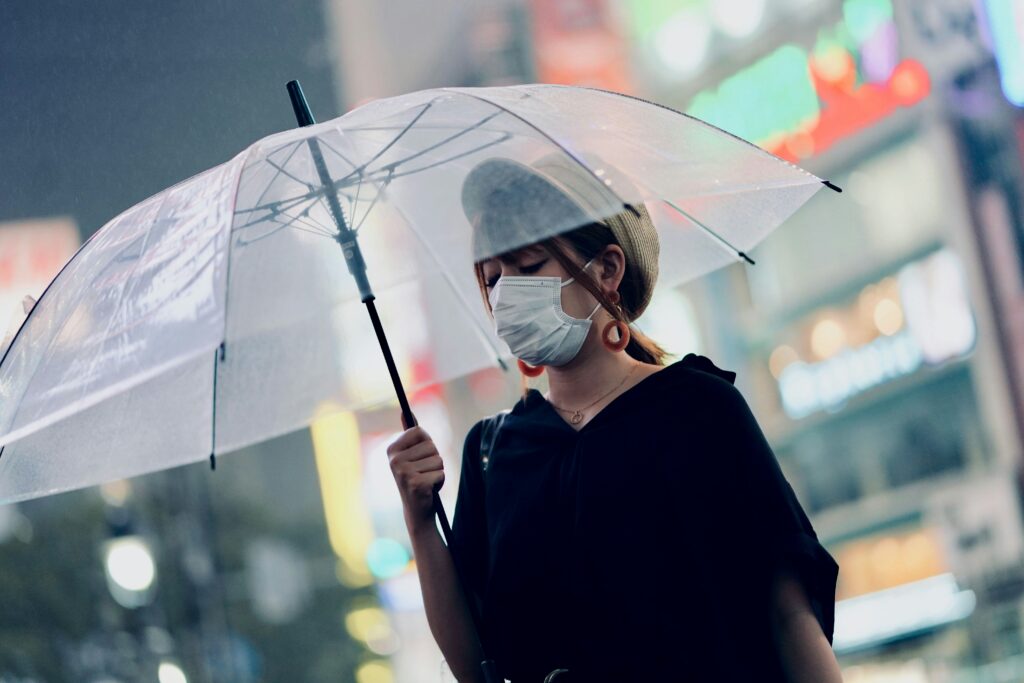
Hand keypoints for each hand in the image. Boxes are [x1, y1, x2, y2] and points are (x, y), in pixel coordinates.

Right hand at [387, 415, 443, 531]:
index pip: (420, 431)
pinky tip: (429, 490)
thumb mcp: (411, 456)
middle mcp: (394, 460)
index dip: (426, 444)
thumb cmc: (416, 478)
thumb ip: (410, 434)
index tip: (419, 457)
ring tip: (426, 481)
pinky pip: (441, 473)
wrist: (417, 511)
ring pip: (438, 460)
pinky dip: (440, 482)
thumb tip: (405, 411)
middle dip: (434, 459)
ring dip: (437, 471)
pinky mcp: (416, 484)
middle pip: (431, 445)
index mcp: (391, 450)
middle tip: (423, 473)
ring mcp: (404, 473)